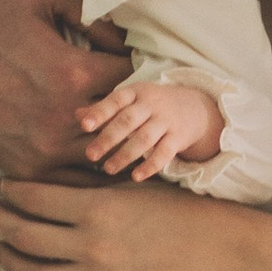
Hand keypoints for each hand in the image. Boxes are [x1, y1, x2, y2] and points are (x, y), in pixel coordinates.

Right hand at [0, 0, 129, 176]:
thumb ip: (90, 11)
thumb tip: (127, 38)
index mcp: (75, 73)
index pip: (134, 79)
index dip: (137, 73)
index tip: (128, 69)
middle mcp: (66, 117)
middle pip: (126, 123)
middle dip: (129, 111)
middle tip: (129, 103)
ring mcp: (48, 149)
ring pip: (106, 154)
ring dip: (111, 141)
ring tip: (113, 127)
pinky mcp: (32, 169)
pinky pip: (76, 175)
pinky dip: (84, 163)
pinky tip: (87, 147)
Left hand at [0, 173, 241, 270]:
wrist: (223, 254)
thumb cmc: (181, 213)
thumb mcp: (132, 189)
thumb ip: (86, 187)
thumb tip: (41, 181)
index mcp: (98, 209)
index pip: (34, 199)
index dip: (9, 193)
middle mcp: (93, 246)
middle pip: (25, 236)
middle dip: (0, 223)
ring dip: (9, 261)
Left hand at [78, 79, 223, 181]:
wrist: (195, 107)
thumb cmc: (152, 105)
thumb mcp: (131, 100)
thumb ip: (105, 109)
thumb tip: (76, 115)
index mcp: (136, 93)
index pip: (116, 100)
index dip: (100, 112)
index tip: (84, 125)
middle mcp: (152, 104)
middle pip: (128, 121)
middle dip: (108, 138)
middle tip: (90, 155)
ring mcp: (167, 121)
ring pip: (144, 139)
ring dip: (125, 155)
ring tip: (108, 169)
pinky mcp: (179, 137)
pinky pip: (164, 153)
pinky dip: (150, 166)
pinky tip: (136, 177)